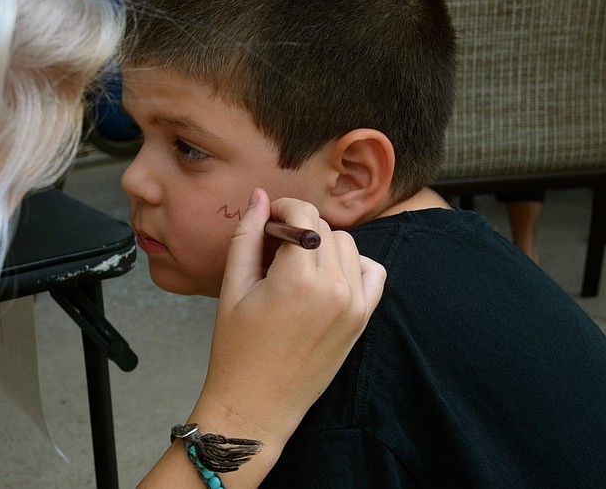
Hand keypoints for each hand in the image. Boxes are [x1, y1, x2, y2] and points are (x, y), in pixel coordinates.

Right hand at [191, 188, 385, 483]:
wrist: (256, 406)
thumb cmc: (236, 351)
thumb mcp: (233, 288)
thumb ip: (247, 236)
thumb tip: (260, 197)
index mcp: (298, 279)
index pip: (302, 216)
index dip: (282, 208)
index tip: (268, 217)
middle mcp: (334, 289)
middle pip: (324, 228)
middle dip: (299, 226)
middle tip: (273, 244)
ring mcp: (354, 306)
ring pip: (348, 245)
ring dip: (324, 243)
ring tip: (296, 263)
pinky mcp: (362, 320)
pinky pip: (373, 272)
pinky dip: (354, 264)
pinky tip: (326, 275)